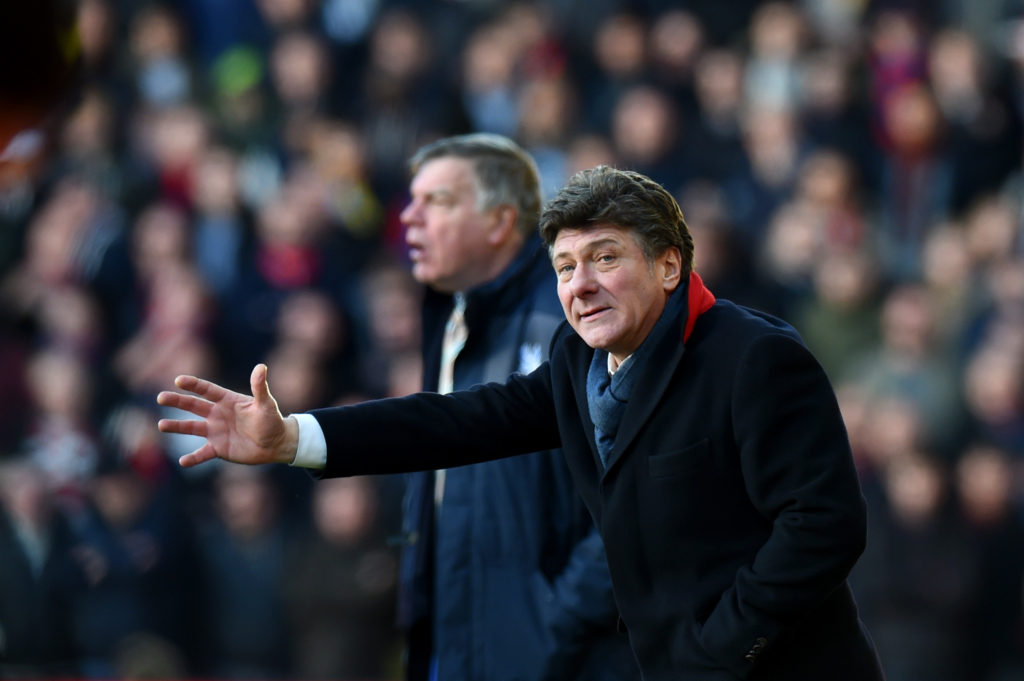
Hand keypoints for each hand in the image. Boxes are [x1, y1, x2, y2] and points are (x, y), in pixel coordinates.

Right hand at [156, 363, 298, 467]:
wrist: (275, 443)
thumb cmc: (271, 420)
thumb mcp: (266, 404)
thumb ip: (260, 387)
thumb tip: (261, 367)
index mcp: (227, 400)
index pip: (207, 390)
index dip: (193, 385)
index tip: (178, 380)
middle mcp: (218, 414)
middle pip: (193, 405)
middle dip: (177, 401)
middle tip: (160, 397)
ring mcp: (216, 431)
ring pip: (192, 427)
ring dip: (177, 426)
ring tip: (162, 425)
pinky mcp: (218, 448)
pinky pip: (202, 453)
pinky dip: (193, 458)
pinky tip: (183, 461)